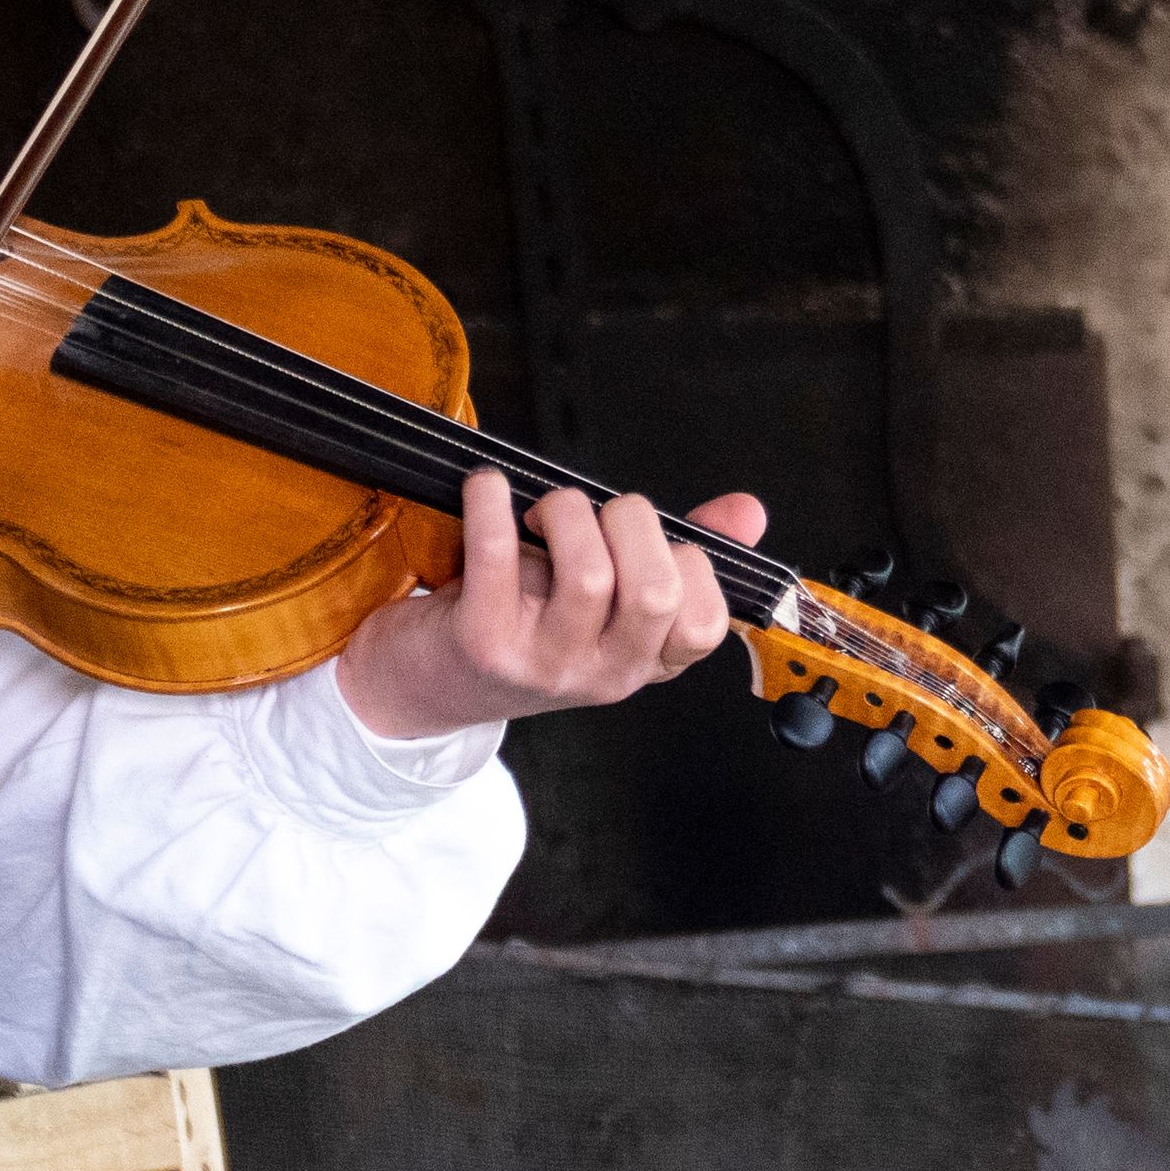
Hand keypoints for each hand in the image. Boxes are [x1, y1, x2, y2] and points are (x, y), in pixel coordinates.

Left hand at [336, 472, 755, 739]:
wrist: (421, 683)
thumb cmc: (521, 621)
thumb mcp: (606, 601)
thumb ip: (677, 554)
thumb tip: (748, 511)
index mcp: (642, 663)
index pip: (704, 625)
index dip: (689, 563)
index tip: (652, 541)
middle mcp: (602, 674)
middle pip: (656, 593)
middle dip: (632, 523)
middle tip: (595, 514)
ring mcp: (544, 665)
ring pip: (589, 575)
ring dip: (568, 512)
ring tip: (543, 511)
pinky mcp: (482, 644)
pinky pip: (498, 557)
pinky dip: (492, 504)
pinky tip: (487, 488)